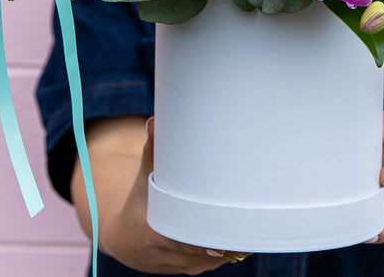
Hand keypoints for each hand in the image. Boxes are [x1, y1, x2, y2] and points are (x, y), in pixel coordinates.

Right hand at [87, 117, 250, 273]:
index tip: (233, 220)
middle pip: (210, 249)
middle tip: (255, 215)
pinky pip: (218, 260)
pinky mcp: (196, 268)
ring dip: (235, 241)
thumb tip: (154, 122)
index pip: (189, 240)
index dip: (212, 232)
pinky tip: (247, 231)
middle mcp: (172, 257)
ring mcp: (186, 266)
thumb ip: (152, 153)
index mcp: (156, 236)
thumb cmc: (139, 205)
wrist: (127, 240)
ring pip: (218, 257)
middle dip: (232, 234)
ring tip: (256, 220)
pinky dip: (231, 246)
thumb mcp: (143, 180)